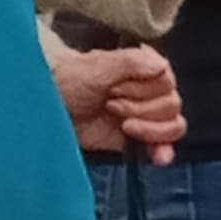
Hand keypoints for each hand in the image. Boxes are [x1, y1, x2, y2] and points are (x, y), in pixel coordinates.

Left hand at [51, 39, 186, 162]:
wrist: (47, 107)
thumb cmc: (67, 81)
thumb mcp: (95, 68)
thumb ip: (129, 63)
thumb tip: (160, 65)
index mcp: (143, 68)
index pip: (167, 81)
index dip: (144, 90)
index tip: (116, 91)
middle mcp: (149, 91)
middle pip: (171, 105)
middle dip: (141, 108)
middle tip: (111, 105)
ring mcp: (145, 115)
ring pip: (173, 125)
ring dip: (148, 129)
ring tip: (122, 125)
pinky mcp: (137, 138)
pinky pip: (163, 146)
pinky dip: (164, 151)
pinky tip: (159, 156)